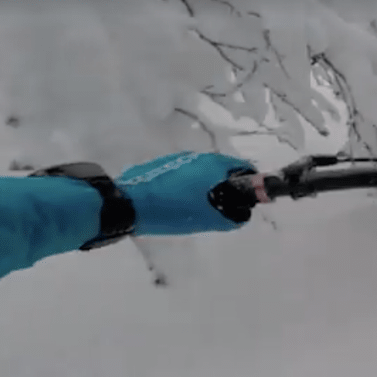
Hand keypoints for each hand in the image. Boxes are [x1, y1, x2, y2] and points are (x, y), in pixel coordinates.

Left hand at [116, 151, 256, 235]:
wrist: (126, 204)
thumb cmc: (172, 210)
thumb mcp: (207, 220)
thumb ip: (230, 218)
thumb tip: (241, 215)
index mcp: (213, 165)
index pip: (244, 168)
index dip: (251, 184)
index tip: (247, 201)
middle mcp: (198, 156)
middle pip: (223, 170)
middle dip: (227, 189)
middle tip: (222, 210)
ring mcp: (177, 159)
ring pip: (203, 173)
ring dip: (207, 188)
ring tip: (198, 210)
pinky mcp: (161, 166)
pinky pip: (185, 175)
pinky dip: (188, 188)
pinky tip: (178, 205)